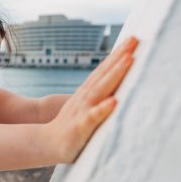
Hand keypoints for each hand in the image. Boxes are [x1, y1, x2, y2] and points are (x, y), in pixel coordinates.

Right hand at [51, 36, 138, 162]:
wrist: (46, 142)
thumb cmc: (71, 127)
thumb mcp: (84, 108)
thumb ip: (98, 97)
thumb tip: (118, 90)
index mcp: (87, 94)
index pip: (103, 71)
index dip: (117, 55)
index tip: (132, 39)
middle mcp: (84, 98)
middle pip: (103, 75)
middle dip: (119, 57)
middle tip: (134, 40)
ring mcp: (82, 111)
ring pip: (99, 90)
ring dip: (114, 74)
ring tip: (128, 60)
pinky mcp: (80, 128)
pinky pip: (92, 118)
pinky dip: (102, 109)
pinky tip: (114, 102)